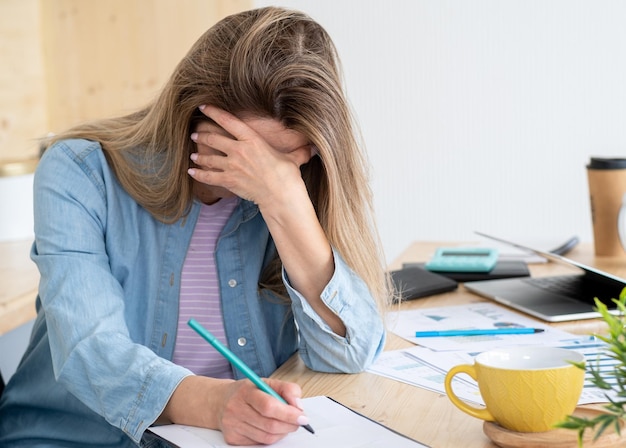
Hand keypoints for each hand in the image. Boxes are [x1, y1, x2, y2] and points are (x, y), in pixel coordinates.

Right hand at [160, 376, 307, 445]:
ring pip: (266, 437)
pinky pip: (259, 443)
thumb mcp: (266, 382)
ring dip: (282, 432)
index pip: (269, 406)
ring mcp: (233, 425)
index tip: (302, 416)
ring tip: (286, 424)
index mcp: (246, 392)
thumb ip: (287, 389)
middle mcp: (236, 409)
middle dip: (289, 425)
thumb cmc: (247, 392)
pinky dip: (271, 437)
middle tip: (299, 421)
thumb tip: (299, 406)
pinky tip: (271, 427)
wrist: (220, 402)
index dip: (288, 413)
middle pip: (269, 424)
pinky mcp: (232, 438)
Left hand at [188, 105, 312, 205]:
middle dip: (203, 135)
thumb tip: (314, 147)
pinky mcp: (229, 181)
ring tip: (193, 154)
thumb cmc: (287, 176)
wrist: (280, 195)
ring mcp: (232, 166)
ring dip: (199, 155)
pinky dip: (199, 174)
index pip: (228, 121)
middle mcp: (239, 150)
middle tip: (195, 133)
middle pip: (214, 139)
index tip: (203, 107)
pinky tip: (192, 172)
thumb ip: (300, 151)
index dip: (214, 112)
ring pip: (209, 157)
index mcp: (252, 140)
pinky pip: (209, 177)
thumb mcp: (294, 159)